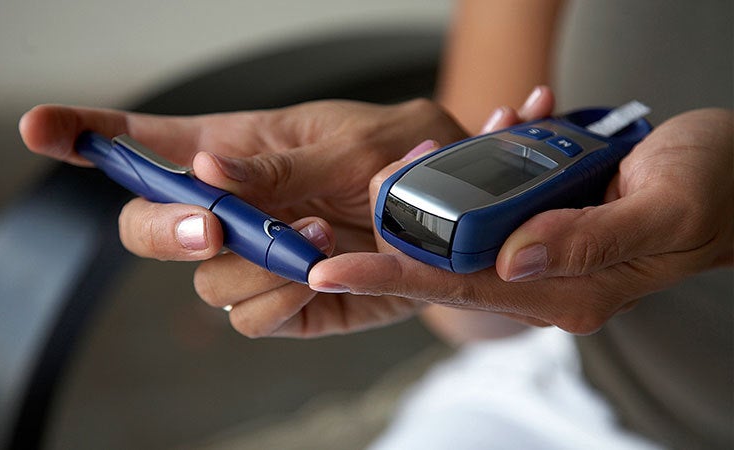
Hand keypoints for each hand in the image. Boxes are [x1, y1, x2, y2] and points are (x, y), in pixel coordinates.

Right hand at [19, 98, 466, 336]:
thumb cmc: (399, 155)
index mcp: (230, 153)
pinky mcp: (283, 304)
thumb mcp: (346, 143)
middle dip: (167, 230)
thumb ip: (278, 164)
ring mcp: (250, 261)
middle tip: (214, 224)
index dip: (85, 135)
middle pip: (147, 229)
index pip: (142, 144)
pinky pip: (250, 319)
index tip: (39, 128)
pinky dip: (280, 302)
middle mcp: (228, 210)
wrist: (448, 218)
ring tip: (317, 237)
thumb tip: (207, 173)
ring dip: (254, 265)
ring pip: (204, 282)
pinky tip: (319, 274)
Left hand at [310, 106, 733, 333]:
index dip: (389, 276)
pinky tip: (507, 122)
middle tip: (345, 204)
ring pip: (466, 226)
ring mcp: (545, 248)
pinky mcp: (548, 219)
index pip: (458, 287)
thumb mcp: (663, 209)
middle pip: (446, 262)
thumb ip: (588, 241)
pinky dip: (491, 158)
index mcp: (568, 290)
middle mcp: (546, 277)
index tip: (329, 270)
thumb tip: (512, 259)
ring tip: (430, 146)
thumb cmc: (714, 190)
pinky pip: (499, 197)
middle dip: (390, 233)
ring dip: (441, 183)